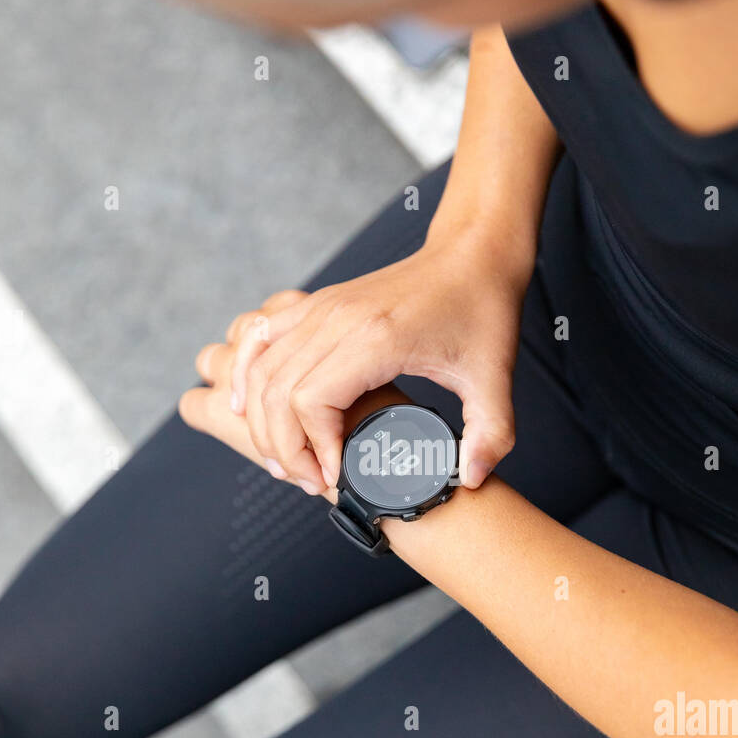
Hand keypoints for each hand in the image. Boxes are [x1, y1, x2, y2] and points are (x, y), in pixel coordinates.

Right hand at [227, 225, 528, 494]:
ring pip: (261, 370)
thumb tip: (470, 481)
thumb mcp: (495, 378)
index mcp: (376, 337)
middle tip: (311, 482)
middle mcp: (337, 318)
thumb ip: (490, 435)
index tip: (337, 476)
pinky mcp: (315, 304)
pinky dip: (243, 374)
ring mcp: (320, 308)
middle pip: (277, 392)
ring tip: (284, 461)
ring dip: (262, 421)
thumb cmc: (481, 310)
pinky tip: (242, 406)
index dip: (316, 449)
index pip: (312, 402)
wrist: (472, 254)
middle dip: (286, 448)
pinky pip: (258, 339)